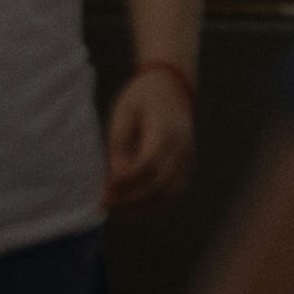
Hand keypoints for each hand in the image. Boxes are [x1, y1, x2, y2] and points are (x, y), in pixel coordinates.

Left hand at [102, 66, 194, 209]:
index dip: (126, 182)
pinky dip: (154, 201)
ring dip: (143, 205)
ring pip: (170, 192)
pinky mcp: (187, 164)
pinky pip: (173, 190)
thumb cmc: (142, 96)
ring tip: (115, 209)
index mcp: (165, 130)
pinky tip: (132, 206)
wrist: (172, 84)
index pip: (148, 165)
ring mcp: (188, 157)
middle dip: (132, 199)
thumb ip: (120, 143)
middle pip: (160, 184)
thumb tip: (114, 176)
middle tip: (104, 204)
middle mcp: (182, 147)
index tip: (104, 191)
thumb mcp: (125, 112)